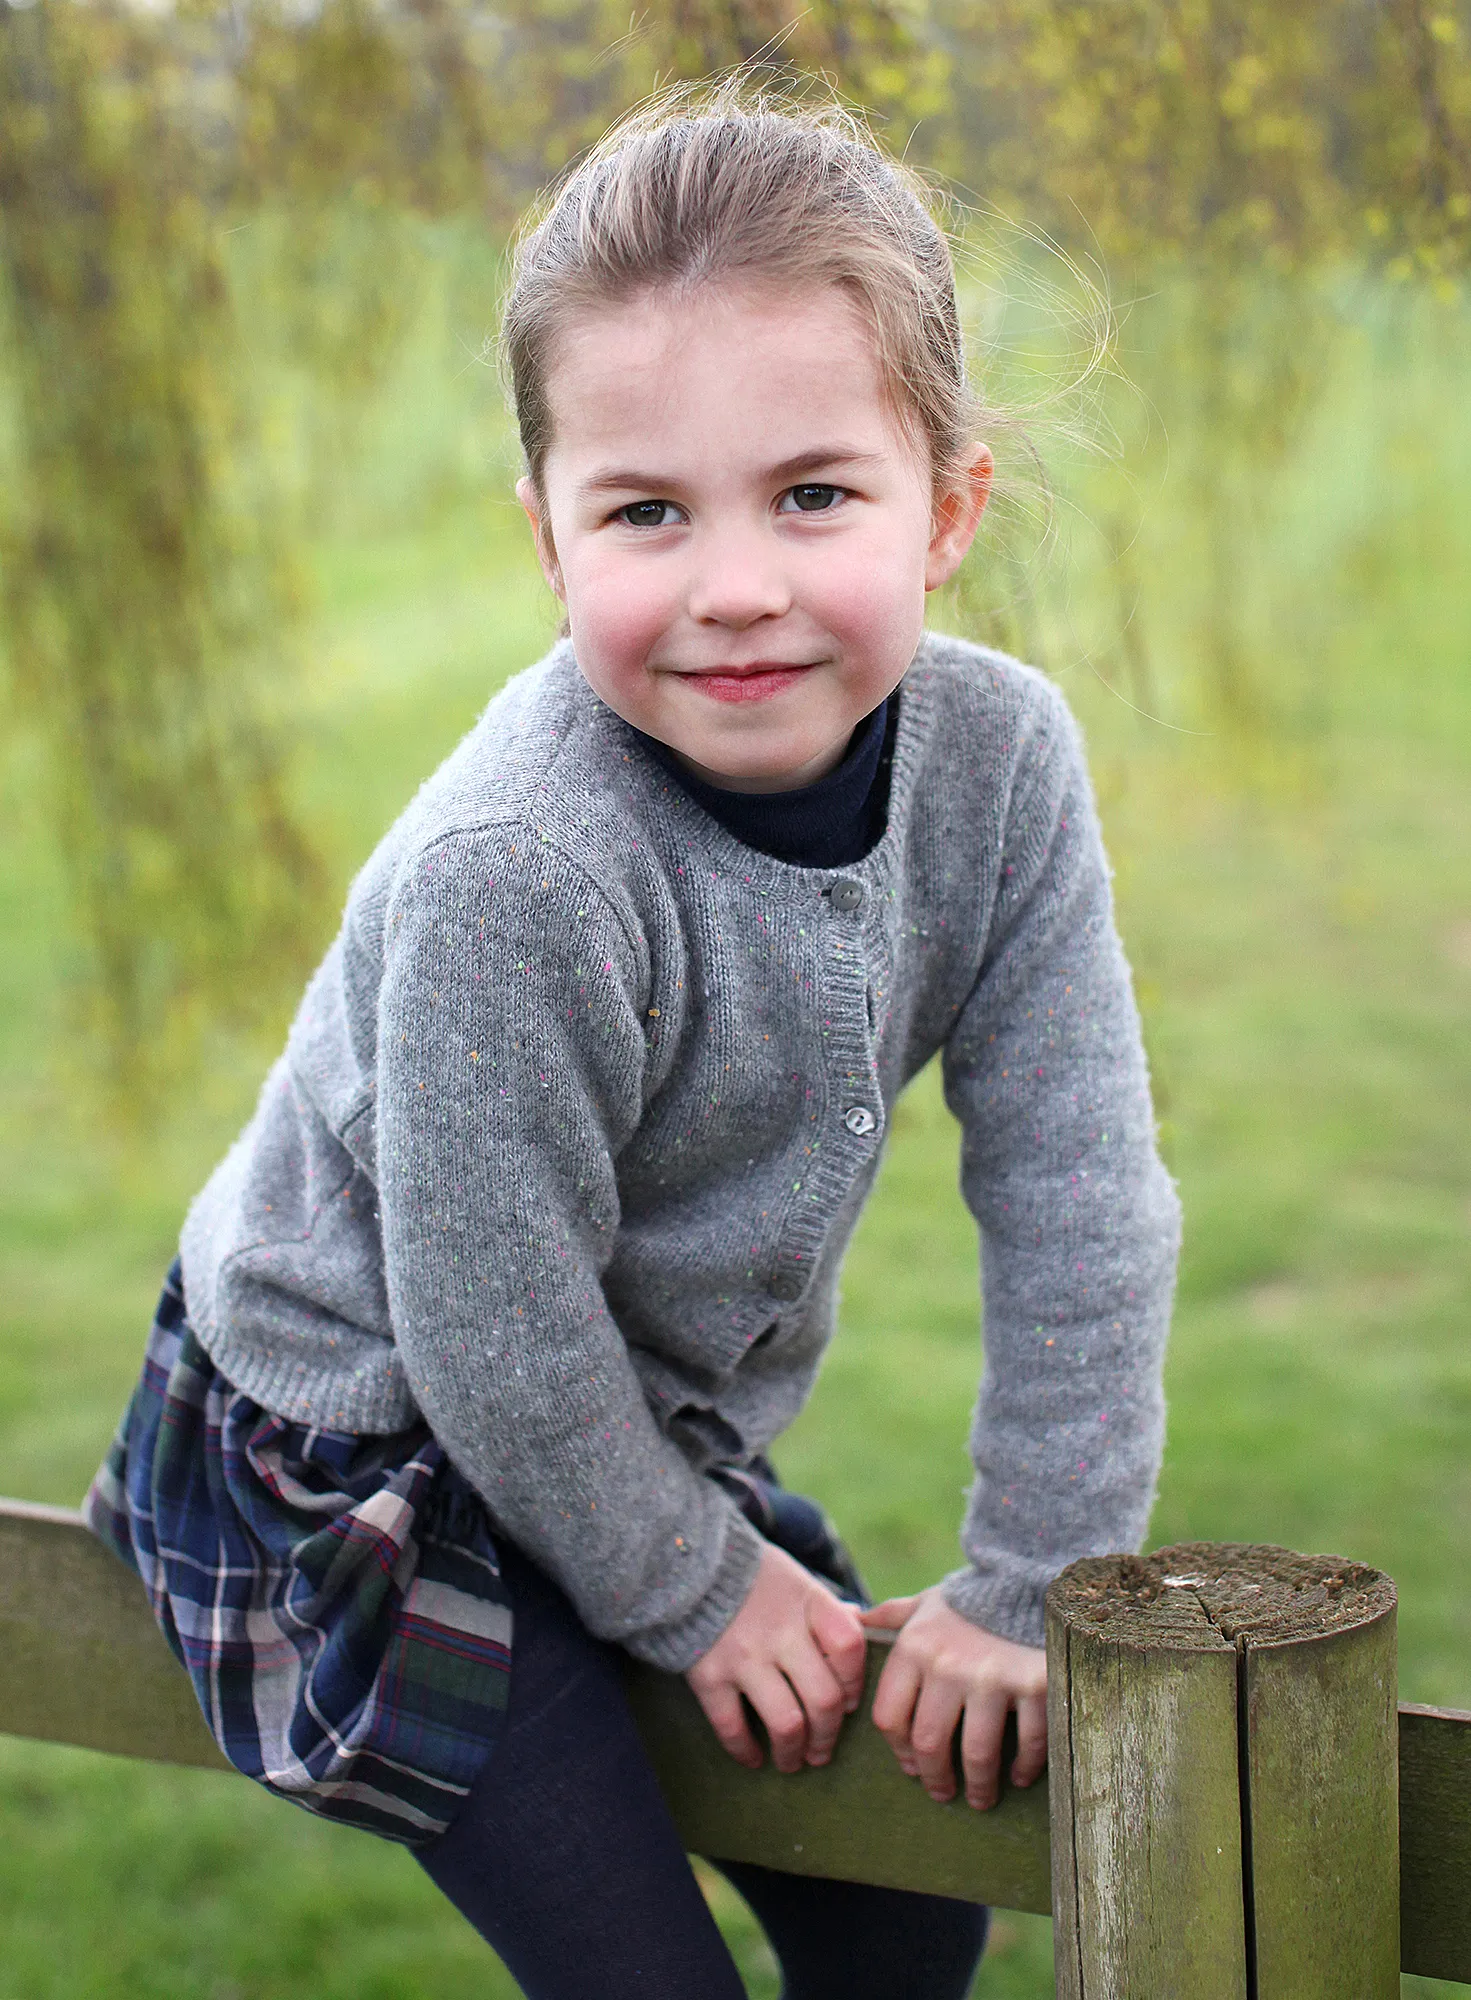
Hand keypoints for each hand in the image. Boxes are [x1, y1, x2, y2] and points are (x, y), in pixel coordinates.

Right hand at [686, 1543, 867, 1774]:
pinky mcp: (709, 1676)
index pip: (850, 1649)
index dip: (855, 1683)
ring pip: (787, 1724)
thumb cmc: (752, 1576)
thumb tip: (860, 1624)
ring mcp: (744, 1656)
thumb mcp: (796, 1579)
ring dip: (793, 1753)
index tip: (848, 1703)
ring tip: (793, 1761)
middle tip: (822, 1751)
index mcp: (808, 1602)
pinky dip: (745, 1751)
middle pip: (824, 1699)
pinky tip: (753, 1758)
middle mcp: (780, 1631)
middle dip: (827, 1736)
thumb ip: (825, 1607)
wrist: (687, 1565)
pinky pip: (733, 1728)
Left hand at [862, 1587, 1046, 1809]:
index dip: (899, 1751)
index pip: (890, 1717)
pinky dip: (1024, 1766)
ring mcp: (992, 1677)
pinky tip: (1019, 1776)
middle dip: (936, 1777)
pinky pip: (1028, 1741)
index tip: (911, 1767)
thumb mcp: (927, 1603)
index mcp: (914, 1648)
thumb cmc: (973, 1600)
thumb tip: (855, 1617)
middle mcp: (947, 1666)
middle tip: (943, 1792)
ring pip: (977, 1754)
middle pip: (930, 1743)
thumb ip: (893, 1616)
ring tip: (979, 1798)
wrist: (1030, 1580)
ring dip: (978, 1785)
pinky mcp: (1034, 1685)